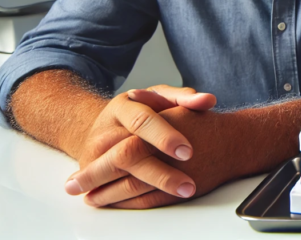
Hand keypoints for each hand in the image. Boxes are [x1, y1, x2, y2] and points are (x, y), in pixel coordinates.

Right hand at [63, 85, 215, 206]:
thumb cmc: (139, 111)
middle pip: (129, 154)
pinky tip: (158, 202)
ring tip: (182, 194)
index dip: (164, 137)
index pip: (142, 121)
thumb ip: (183, 98)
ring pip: (119, 177)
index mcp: (122, 107)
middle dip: (160, 172)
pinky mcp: (93, 175)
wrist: (103, 127)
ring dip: (150, 189)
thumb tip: (208, 101)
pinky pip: (111, 192)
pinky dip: (135, 200)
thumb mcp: (158, 98)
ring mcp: (95, 155)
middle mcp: (105, 131)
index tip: (188, 152)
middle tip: (188, 185)